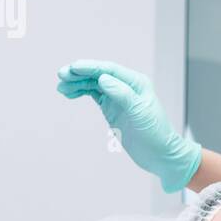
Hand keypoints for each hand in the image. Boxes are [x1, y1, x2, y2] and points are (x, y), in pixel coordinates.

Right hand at [56, 60, 201, 192]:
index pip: (109, 69)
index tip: (73, 68)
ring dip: (76, 83)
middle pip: (98, 74)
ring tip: (60, 87)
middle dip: (79, 73)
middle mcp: (126, 86)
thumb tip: (103, 78)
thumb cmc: (156, 133)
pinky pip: (93, 94)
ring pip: (93, 84)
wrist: (160, 154)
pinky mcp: (111, 108)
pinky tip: (69, 93)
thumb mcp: (140, 113)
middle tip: (61, 75)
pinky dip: (80, 92)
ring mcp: (117, 96)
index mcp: (136, 82)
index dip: (90, 66)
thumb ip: (122, 94)